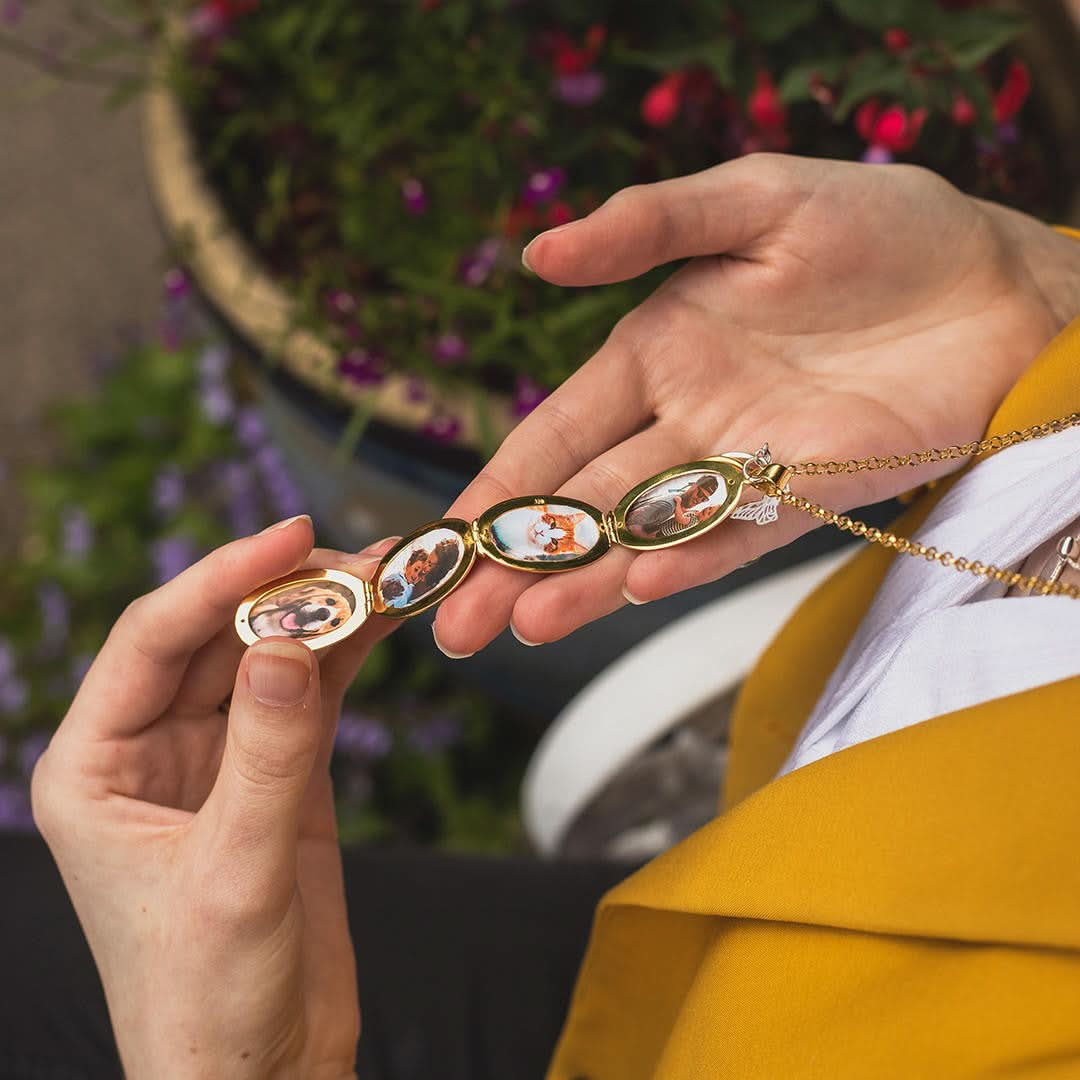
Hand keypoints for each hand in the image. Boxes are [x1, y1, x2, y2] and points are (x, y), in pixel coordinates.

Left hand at [30, 517, 397, 1079]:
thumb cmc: (211, 999)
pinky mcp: (276, 775)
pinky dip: (347, 657)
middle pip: (218, 639)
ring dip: (325, 618)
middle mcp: (150, 751)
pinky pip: (309, 696)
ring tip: (387, 578)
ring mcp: (219, 760)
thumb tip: (286, 642)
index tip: (290, 537)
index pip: (152, 641)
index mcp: (95, 769)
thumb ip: (264, 756)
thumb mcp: (234, 875)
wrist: (262, 1072)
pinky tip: (383, 622)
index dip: (220, 580)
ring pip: (269, 659)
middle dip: (287, 594)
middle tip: (362, 561)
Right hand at [433, 153, 1079, 654]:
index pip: (554, 436)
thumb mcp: (753, 201)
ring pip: (646, 535)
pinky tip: (634, 585)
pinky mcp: (814, 494)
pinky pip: (739, 536)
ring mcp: (747, 466)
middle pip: (583, 504)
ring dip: (584, 583)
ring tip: (521, 627)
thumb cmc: (876, 226)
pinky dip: (689, 561)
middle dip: (515, 565)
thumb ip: (648, 225)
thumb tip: (538, 254)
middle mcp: (687, 422)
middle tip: (453, 626)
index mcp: (655, 356)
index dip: (494, 491)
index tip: (437, 545)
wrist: (997, 279)